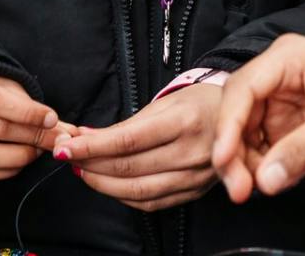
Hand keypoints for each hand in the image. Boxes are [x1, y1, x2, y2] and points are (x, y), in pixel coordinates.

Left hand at [55, 83, 219, 211]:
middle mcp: (191, 152)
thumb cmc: (201, 104)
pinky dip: (123, 196)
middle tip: (68, 157)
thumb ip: (127, 124)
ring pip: (137, 191)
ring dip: (102, 183)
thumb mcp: (167, 102)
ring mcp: (195, 177)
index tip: (66, 146)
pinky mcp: (194, 193)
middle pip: (129, 168)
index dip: (91, 146)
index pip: (127, 141)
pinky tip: (109, 184)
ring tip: (82, 171)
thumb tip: (85, 136)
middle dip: (90, 164)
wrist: (239, 120)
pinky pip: (152, 203)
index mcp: (184, 121)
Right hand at [212, 36, 304, 201]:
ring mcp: (286, 106)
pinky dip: (269, 171)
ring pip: (249, 139)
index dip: (226, 126)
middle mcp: (279, 80)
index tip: (223, 159)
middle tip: (241, 190)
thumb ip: (301, 150)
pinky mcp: (297, 130)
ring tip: (258, 191)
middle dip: (234, 153)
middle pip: (237, 117)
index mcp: (286, 60)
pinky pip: (270, 153)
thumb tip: (263, 181)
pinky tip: (280, 182)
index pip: (240, 91)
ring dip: (249, 166)